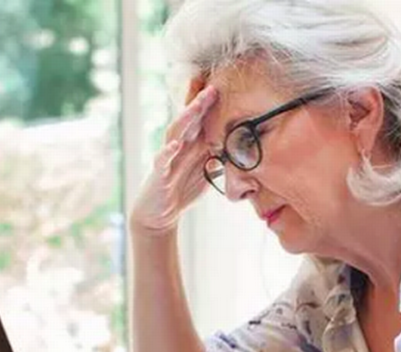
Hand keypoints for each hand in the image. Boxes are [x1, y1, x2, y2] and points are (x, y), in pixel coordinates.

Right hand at [130, 79, 217, 234]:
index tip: (223, 87)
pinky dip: (167, 151)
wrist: (159, 215)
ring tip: (194, 106)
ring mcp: (167, 158)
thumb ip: (219, 160)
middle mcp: (178, 147)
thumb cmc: (181, 191)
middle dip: (200, 104)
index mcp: (191, 146)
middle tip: (213, 88)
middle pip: (189, 121)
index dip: (210, 105)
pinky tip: (174, 144)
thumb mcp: (205, 173)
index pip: (200, 121)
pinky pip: (162, 160)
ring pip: (175, 133)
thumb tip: (241, 152)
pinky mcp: (159, 174)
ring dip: (184, 119)